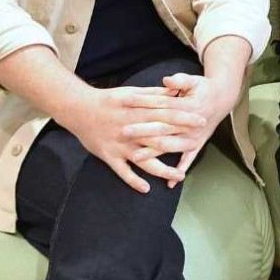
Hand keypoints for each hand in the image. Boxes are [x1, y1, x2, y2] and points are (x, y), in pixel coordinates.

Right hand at [61, 85, 204, 193]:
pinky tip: (146, 188)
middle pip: (160, 138)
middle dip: (180, 142)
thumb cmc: (108, 100)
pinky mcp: (109, 156)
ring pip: (145, 160)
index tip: (202, 121)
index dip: (185, 118)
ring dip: (163, 169)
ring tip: (180, 175)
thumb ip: (153, 94)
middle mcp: (132, 130)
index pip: (167, 115)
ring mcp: (121, 145)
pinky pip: (122, 171)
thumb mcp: (131, 92)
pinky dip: (133, 180)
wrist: (78, 109)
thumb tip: (174, 91)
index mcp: (138, 112)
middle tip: (197, 145)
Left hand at [126, 71, 240, 184]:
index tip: (128, 107)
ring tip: (135, 157)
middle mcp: (190, 125)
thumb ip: (181, 80)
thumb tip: (167, 80)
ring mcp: (193, 137)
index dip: (145, 108)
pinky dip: (180, 171)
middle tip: (123, 133)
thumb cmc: (204, 89)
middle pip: (163, 130)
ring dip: (154, 153)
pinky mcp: (197, 144)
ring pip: (171, 147)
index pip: (162, 108)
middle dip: (143, 132)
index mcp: (188, 107)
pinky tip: (170, 184)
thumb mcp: (195, 80)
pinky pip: (188, 160)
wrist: (223, 100)